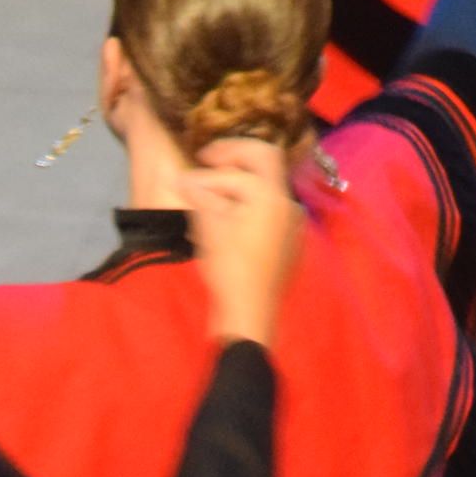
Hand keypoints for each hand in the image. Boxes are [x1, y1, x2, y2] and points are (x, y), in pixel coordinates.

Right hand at [188, 139, 303, 347]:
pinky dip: (247, 205)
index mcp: (272, 196)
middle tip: (207, 163)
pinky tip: (227, 219)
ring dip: (239, 185)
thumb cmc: (230, 269)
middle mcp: (288, 204)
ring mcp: (291, 225)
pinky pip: (268, 211)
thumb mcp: (210, 227)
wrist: (249, 316)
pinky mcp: (287, 243)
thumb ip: (200, 195)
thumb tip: (184, 178)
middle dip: (234, 160)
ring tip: (211, 194)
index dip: (214, 165)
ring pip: (266, 189)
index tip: (192, 169)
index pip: (244, 164)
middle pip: (265, 164)